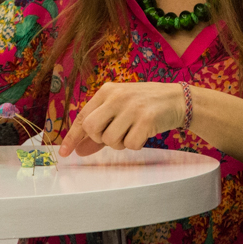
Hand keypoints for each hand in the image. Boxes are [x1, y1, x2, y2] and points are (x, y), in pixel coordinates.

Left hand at [60, 82, 183, 156]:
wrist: (177, 99)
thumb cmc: (145, 104)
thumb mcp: (120, 109)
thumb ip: (101, 128)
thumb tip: (79, 150)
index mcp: (107, 90)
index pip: (83, 116)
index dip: (72, 137)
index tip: (64, 153)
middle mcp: (117, 96)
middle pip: (92, 129)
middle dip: (100, 139)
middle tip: (114, 135)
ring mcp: (132, 107)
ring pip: (110, 140)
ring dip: (120, 143)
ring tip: (132, 131)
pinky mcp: (146, 120)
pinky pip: (130, 144)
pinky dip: (136, 144)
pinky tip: (144, 132)